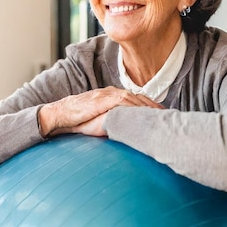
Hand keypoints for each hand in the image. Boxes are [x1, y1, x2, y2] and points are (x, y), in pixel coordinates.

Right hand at [38, 87, 161, 136]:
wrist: (58, 114)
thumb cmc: (76, 119)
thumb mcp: (96, 120)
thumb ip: (110, 122)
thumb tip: (122, 133)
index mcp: (111, 96)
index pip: (135, 99)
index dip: (150, 105)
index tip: (162, 113)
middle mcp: (110, 92)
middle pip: (138, 97)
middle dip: (153, 106)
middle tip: (168, 115)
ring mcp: (106, 95)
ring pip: (132, 99)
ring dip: (147, 106)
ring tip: (159, 115)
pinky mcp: (101, 100)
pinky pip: (121, 102)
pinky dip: (133, 107)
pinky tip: (142, 113)